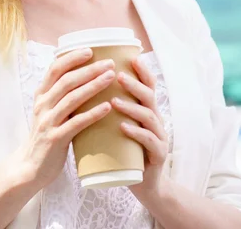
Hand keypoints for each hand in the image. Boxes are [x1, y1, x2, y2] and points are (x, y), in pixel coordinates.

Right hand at [19, 48, 114, 190]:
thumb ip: (61, 95)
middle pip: (67, 80)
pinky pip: (76, 123)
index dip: (72, 57)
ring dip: (93, 86)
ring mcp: (48, 121)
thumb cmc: (46, 135)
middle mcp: (43, 105)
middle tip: (110, 63)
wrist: (30, 167)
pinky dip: (93, 113)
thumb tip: (85, 76)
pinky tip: (108, 107)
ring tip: (111, 78)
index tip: (90, 50)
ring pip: (72, 98)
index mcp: (41, 95)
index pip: (55, 68)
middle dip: (89, 69)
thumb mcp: (48, 110)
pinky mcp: (55, 139)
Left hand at [111, 56, 168, 201]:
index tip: (131, 57)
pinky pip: (149, 140)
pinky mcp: (157, 155)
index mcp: (145, 109)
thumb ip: (108, 107)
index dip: (142, 70)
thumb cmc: (125, 150)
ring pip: (149, 115)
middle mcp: (155, 119)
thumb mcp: (118, 125)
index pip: (147, 85)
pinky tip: (123, 127)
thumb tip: (82, 86)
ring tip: (114, 101)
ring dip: (131, 106)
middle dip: (134, 84)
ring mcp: (158, 136)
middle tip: (117, 75)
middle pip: (149, 95)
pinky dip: (136, 132)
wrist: (143, 184)